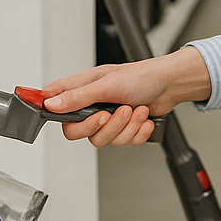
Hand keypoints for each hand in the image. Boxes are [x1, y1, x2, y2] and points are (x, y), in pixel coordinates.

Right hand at [41, 46, 211, 146]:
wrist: (169, 86)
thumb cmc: (141, 76)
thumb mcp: (106, 84)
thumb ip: (78, 97)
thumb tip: (52, 103)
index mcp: (82, 89)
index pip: (55, 105)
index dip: (55, 114)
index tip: (65, 116)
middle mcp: (92, 105)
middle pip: (77, 131)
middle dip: (102, 126)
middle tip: (112, 113)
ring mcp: (107, 119)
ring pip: (103, 140)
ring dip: (125, 127)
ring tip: (135, 109)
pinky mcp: (122, 130)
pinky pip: (123, 143)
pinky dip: (137, 132)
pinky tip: (143, 118)